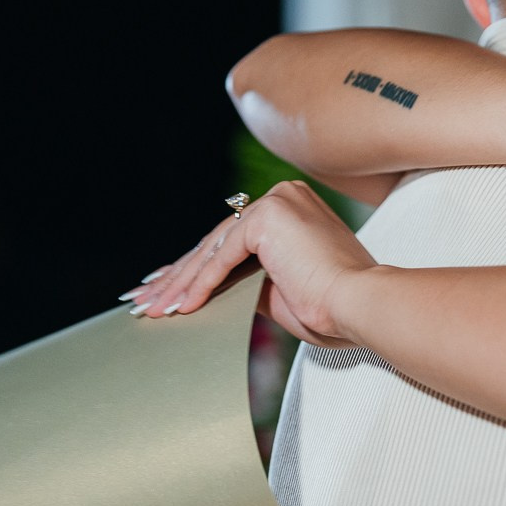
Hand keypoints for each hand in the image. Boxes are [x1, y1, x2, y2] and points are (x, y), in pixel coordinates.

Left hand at [122, 181, 378, 345]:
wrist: (359, 304)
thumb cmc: (333, 307)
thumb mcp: (279, 289)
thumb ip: (248, 279)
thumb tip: (210, 289)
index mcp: (291, 208)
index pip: (231, 240)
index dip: (196, 267)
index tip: (167, 286)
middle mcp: (283, 197)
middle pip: (217, 243)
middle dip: (178, 275)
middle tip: (147, 300)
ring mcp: (276, 202)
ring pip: (215, 249)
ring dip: (181, 283)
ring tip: (155, 309)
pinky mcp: (268, 216)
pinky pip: (223, 256)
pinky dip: (201, 283)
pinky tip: (183, 305)